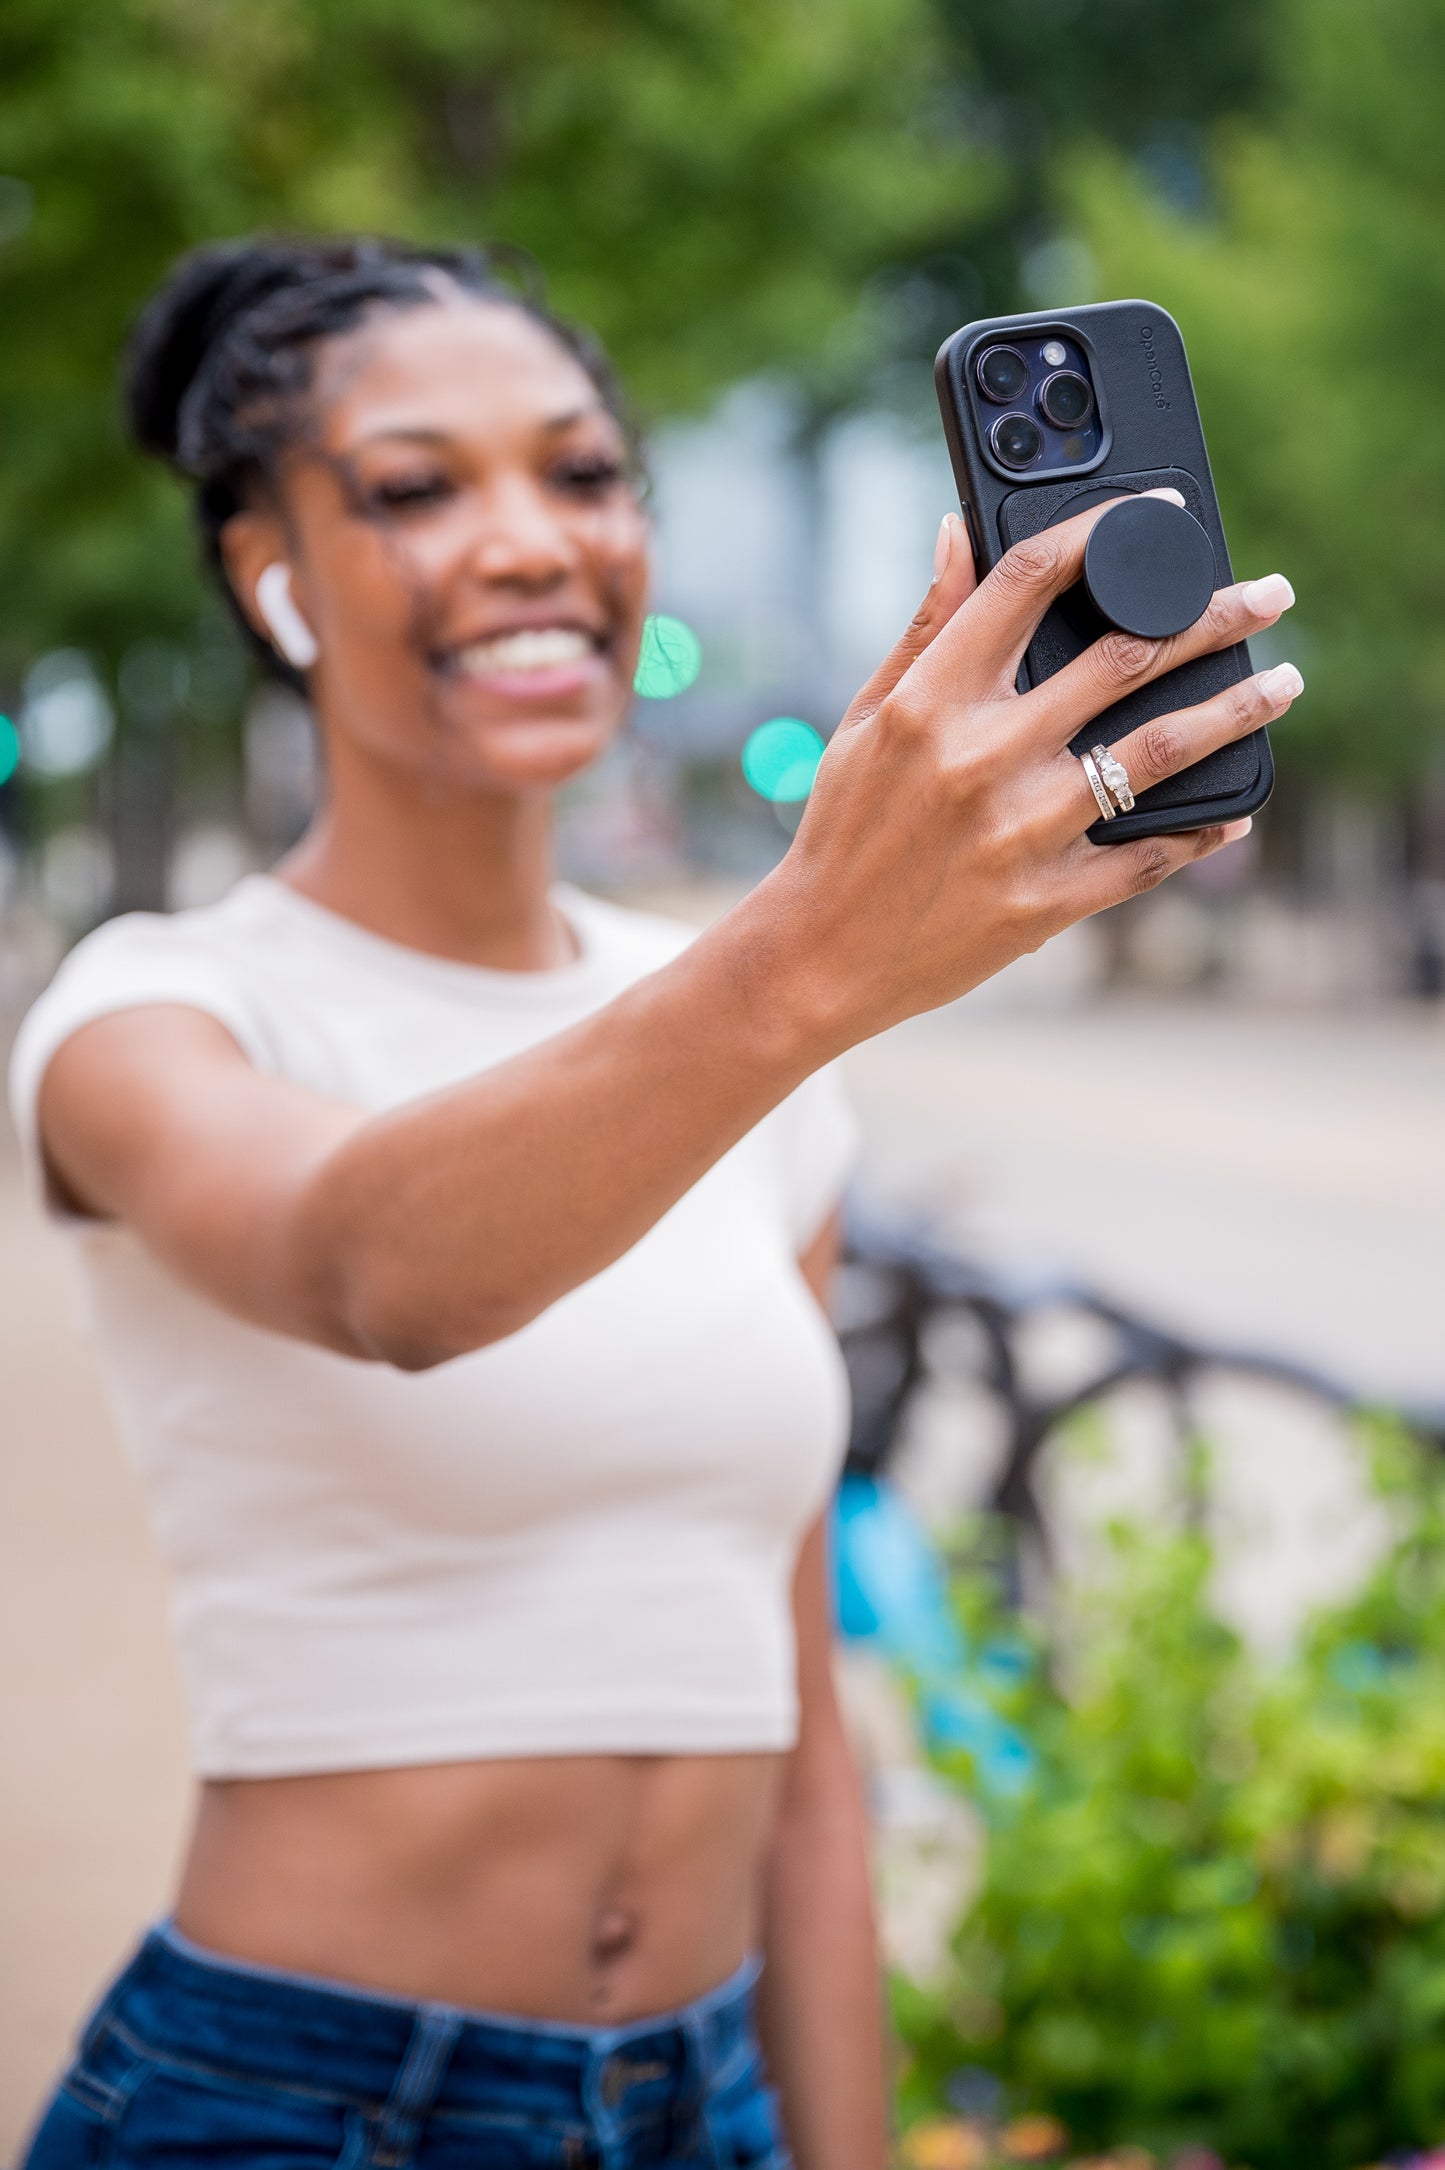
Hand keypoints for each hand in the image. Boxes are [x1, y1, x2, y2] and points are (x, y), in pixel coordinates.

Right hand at [765, 492, 1297, 1044]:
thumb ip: (926, 626)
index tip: (1160, 514)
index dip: (1104, 533)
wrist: (822, 955)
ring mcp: (1021, 831)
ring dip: (1235, 709)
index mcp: (930, 700)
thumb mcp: (866, 716)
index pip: (1028, 582)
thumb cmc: (844, 828)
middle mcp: (982, 756)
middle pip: (1125, 658)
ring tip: (1283, 683)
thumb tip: (959, 532)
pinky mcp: (1047, 899)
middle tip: (1269, 595)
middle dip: (1213, 616)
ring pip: (1158, 751)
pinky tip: (1235, 808)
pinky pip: (1148, 854)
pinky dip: (1200, 829)